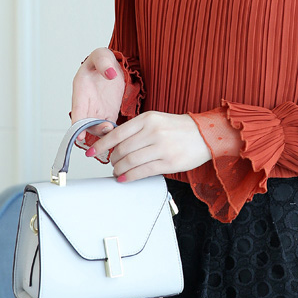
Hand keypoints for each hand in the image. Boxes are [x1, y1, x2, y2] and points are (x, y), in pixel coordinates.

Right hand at [71, 47, 124, 142]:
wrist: (113, 65)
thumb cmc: (103, 60)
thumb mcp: (102, 56)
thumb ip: (104, 63)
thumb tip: (110, 74)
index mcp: (81, 90)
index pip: (77, 110)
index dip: (77, 124)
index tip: (79, 135)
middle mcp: (87, 103)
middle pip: (86, 123)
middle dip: (93, 130)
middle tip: (106, 129)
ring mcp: (98, 110)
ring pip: (97, 127)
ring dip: (103, 132)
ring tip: (113, 129)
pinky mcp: (109, 113)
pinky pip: (108, 126)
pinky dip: (112, 132)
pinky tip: (120, 132)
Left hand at [86, 110, 211, 180]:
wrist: (206, 134)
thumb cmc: (180, 128)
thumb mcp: (156, 120)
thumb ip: (137, 130)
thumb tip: (114, 145)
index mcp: (148, 118)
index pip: (117, 133)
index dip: (101, 145)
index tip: (91, 152)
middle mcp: (154, 131)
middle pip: (122, 150)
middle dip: (112, 160)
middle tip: (112, 163)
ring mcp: (162, 147)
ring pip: (130, 162)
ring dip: (119, 169)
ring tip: (118, 172)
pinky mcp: (169, 162)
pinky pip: (143, 172)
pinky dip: (130, 177)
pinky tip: (125, 178)